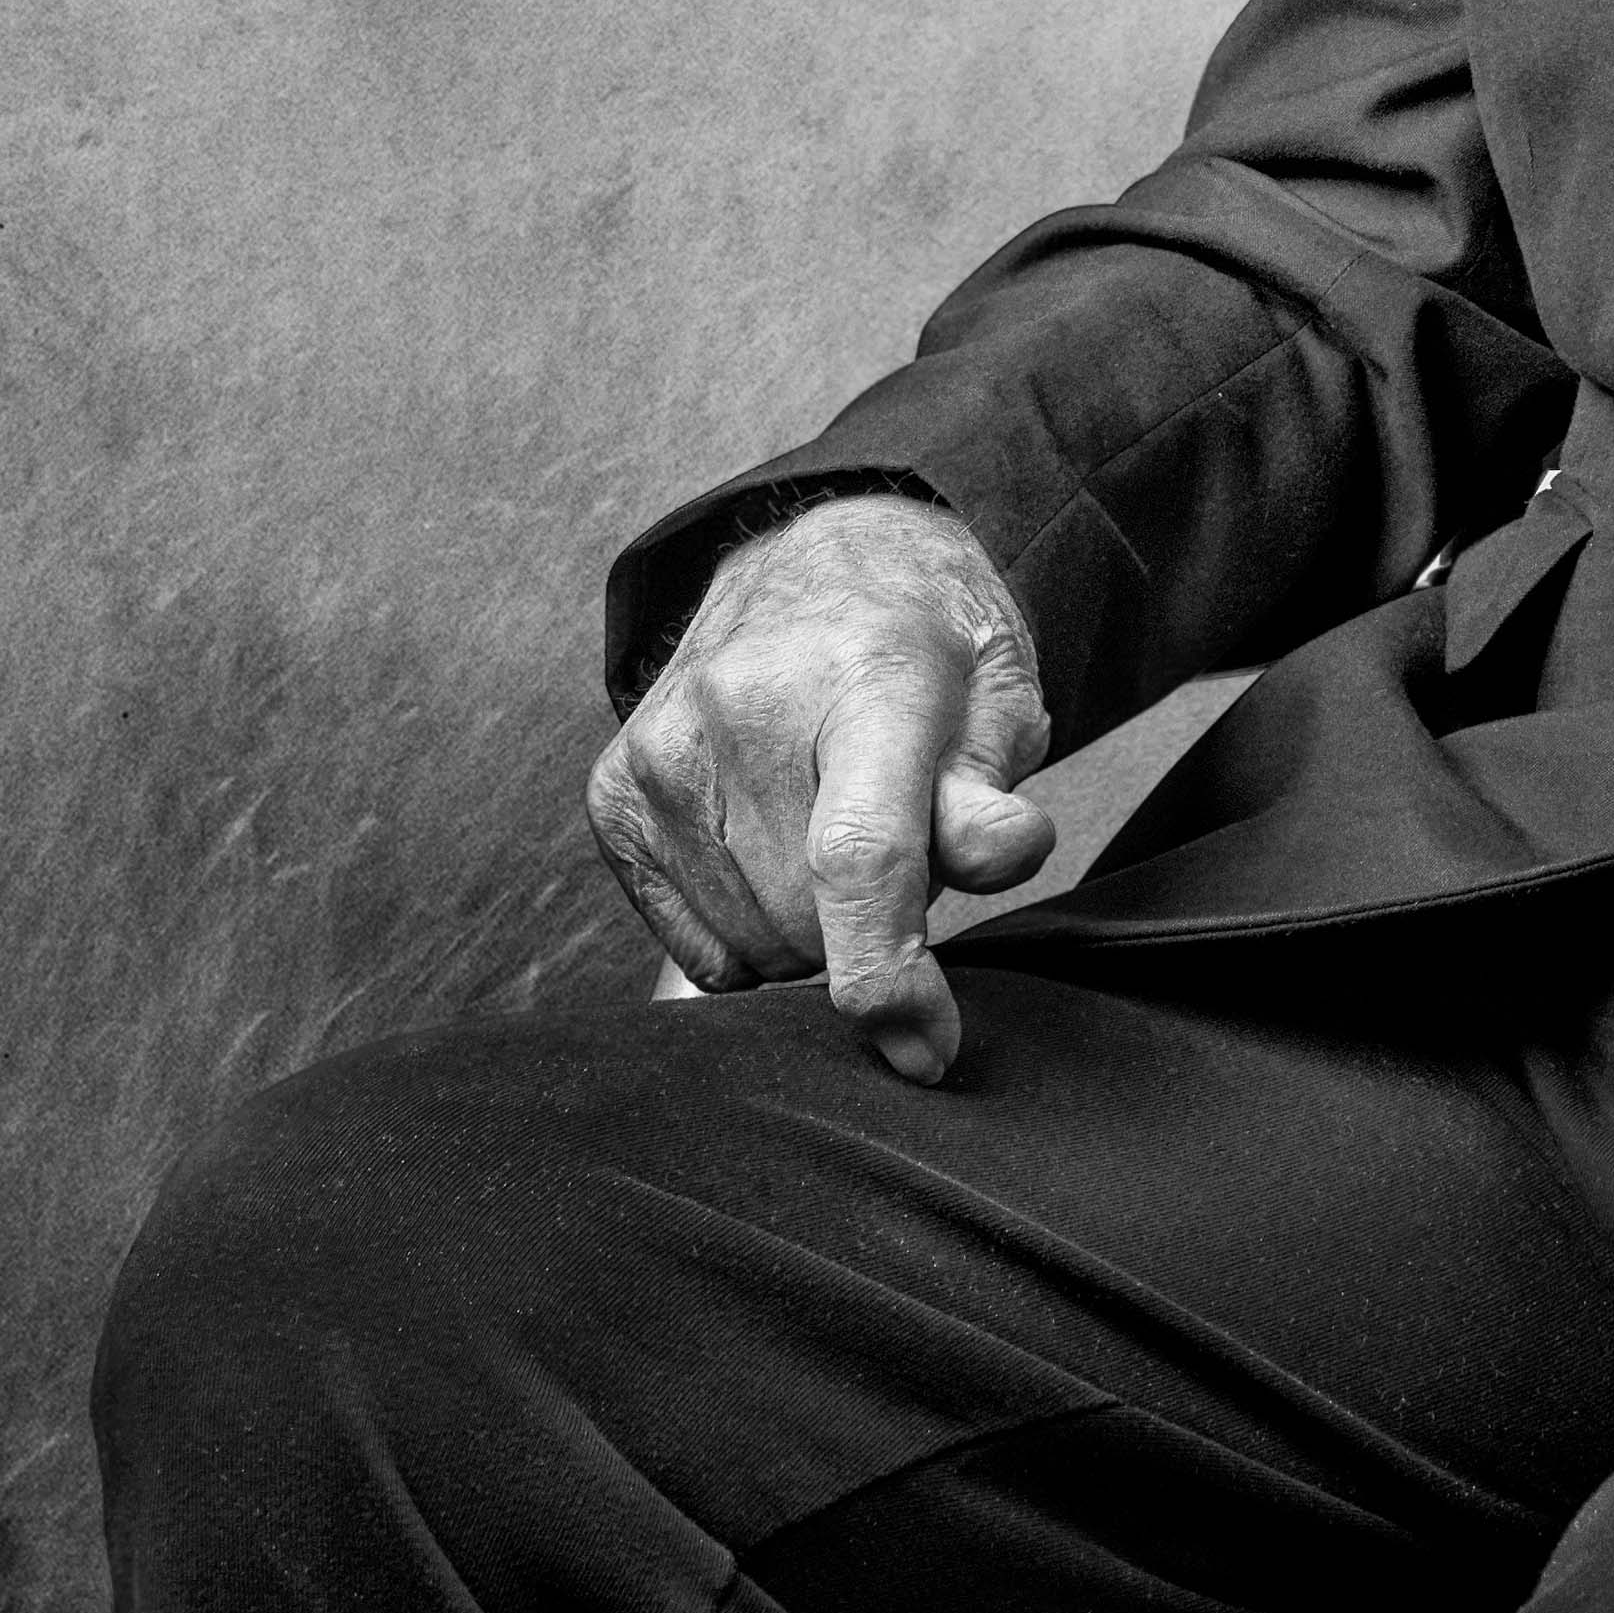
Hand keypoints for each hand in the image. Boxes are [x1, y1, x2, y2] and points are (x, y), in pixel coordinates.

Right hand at [587, 493, 1051, 1083]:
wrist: (816, 562)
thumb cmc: (928, 649)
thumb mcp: (1001, 698)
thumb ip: (996, 792)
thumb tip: (995, 857)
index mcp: (864, 682)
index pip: (861, 856)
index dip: (891, 975)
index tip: (926, 1050)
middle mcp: (740, 714)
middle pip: (805, 920)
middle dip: (872, 931)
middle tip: (902, 857)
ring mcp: (660, 755)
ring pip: (748, 946)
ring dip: (811, 934)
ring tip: (837, 839)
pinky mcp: (612, 796)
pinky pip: (695, 943)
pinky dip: (751, 934)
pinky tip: (779, 857)